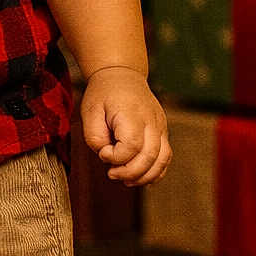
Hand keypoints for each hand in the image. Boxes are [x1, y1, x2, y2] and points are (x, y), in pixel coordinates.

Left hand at [79, 67, 170, 185]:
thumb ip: (94, 137)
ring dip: (144, 176)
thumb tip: (107, 155)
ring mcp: (160, 126)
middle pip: (149, 156)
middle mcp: (151, 120)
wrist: (122, 75)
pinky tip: (140, 178)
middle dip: (129, 172)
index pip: (131, 146)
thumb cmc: (103, 95)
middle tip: (111, 174)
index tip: (102, 153)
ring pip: (162, 159)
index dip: (116, 157)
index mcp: (132, 113)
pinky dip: (156, 171)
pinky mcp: (163, 131)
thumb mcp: (89, 112)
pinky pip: (166, 156)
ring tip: (126, 180)